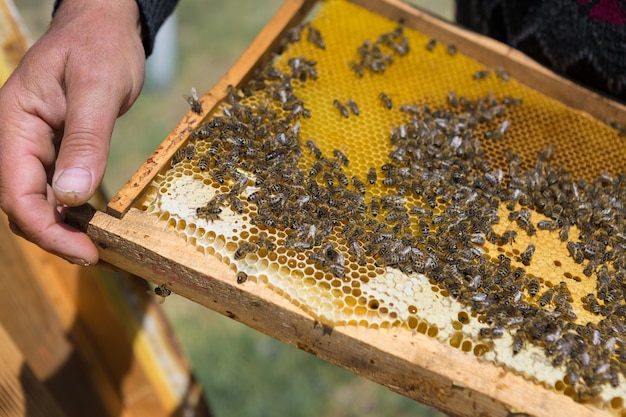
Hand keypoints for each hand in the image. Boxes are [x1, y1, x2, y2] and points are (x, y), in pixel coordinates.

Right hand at [0, 0, 145, 264]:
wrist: (105, 26)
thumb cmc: (100, 46)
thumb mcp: (97, 88)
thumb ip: (85, 140)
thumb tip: (71, 197)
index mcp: (13, 124)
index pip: (15, 193)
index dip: (46, 230)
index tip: (84, 251)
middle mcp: (16, 139)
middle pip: (22, 204)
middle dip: (54, 236)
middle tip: (95, 256)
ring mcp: (33, 145)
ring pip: (37, 200)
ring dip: (62, 228)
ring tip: (97, 248)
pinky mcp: (54, 148)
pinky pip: (54, 188)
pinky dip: (71, 211)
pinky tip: (93, 224)